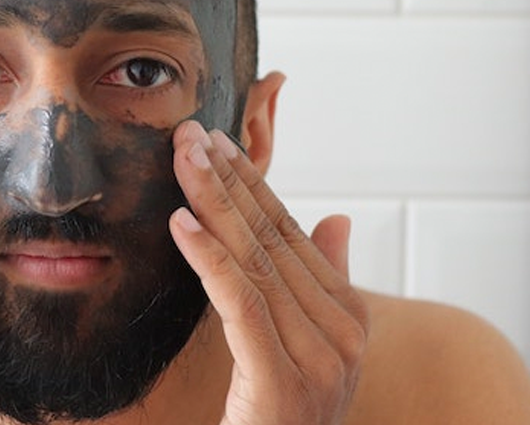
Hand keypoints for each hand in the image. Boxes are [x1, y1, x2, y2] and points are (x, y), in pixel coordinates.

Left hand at [169, 121, 368, 424]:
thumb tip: (338, 218)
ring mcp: (318, 358)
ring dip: (214, 203)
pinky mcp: (281, 380)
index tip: (215, 142)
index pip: (292, 235)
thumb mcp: (305, 351)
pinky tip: (181, 224)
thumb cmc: (281, 421)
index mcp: (348, 318)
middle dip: (228, 180)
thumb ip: (324, 283)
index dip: (252, 185)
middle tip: (189, 132)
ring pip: (256, 262)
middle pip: (273, 239)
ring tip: (181, 160)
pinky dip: (211, 259)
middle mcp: (342, 333)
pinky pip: (242, 303)